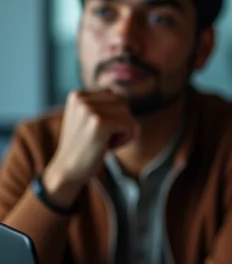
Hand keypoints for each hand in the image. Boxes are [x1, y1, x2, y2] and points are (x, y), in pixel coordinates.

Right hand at [43, 90, 136, 205]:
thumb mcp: (88, 119)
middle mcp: (81, 98)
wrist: (68, 171)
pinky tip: (107, 146)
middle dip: (120, 122)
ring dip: (123, 131)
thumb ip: (102, 105)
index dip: (113, 117)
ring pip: (128, 114)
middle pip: (123, 103)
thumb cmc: (84, 147)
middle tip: (101, 138)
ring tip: (103, 142)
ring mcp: (89, 109)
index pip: (115, 97)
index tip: (96, 131)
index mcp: (77, 95)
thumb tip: (124, 93)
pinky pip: (131, 125)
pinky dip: (126, 138)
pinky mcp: (100, 122)